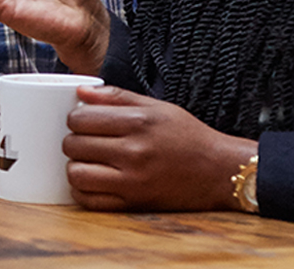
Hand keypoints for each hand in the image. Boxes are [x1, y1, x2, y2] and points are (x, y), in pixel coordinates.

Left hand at [63, 85, 257, 211]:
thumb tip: (81, 91)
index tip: (84, 122)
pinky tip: (93, 181)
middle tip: (85, 141)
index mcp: (138, 123)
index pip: (80, 118)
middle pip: (74, 145)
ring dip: (75, 166)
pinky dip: (83, 191)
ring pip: (76, 174)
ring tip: (88, 161)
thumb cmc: (188, 137)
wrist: (220, 172)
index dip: (75, 118)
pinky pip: (90, 201)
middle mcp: (134, 152)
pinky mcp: (134, 204)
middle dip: (73, 140)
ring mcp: (133, 181)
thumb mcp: (157, 107)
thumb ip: (116, 97)